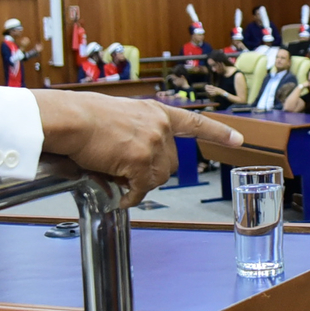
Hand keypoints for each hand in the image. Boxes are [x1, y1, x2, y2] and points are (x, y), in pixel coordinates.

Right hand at [32, 92, 243, 203]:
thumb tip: (133, 167)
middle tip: (128, 173)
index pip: (193, 123)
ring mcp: (152, 142)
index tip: (238, 139)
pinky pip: (142, 189)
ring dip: (140, 184)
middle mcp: (160, 126)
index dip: (217, 132)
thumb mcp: (119, 117)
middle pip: (171, 164)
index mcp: (155, 112)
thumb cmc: (84, 117)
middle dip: (153, 173)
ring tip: (116, 176)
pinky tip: (122, 198)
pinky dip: (132, 198)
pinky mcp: (140, 160)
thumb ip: (136, 135)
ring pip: (158, 178)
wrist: (70, 118)